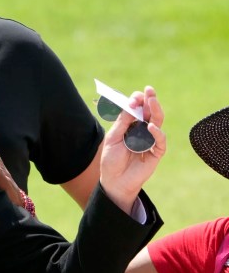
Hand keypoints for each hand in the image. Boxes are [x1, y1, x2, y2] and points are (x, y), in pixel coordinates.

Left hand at [100, 87, 165, 212]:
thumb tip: (132, 105)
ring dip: (155, 111)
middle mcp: (142, 130)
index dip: (137, 101)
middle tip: (149, 91)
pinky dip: (157, 133)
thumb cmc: (111, 160)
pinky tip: (151, 126)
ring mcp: (150, 140)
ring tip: (152, 101)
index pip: (137, 109)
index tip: (134, 98)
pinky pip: (160, 140)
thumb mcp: (113, 138)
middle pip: (149, 112)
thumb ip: (123, 123)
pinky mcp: (156, 152)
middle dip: (150, 100)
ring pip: (157, 122)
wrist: (114, 181)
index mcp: (130, 126)